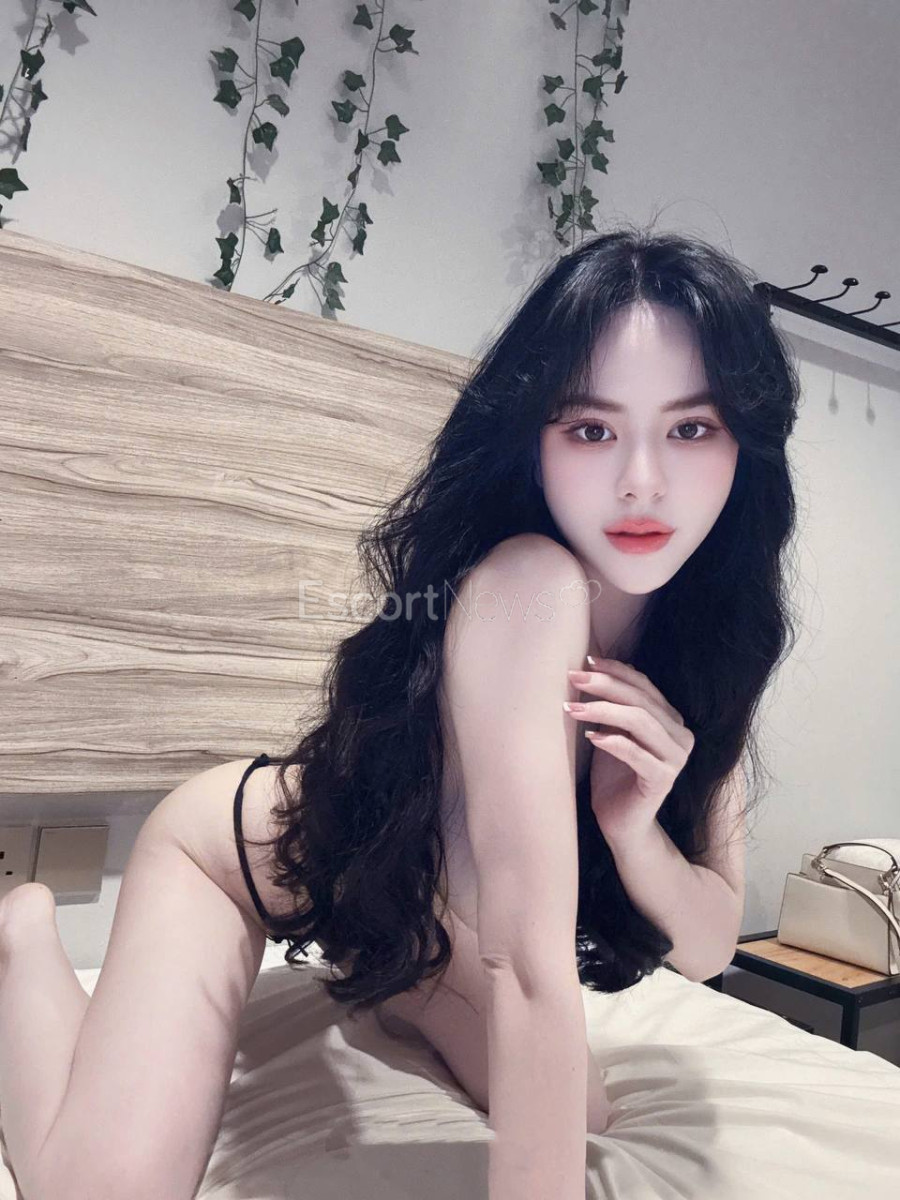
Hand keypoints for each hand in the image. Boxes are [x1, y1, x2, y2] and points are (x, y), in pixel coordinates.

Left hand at [564, 657, 693, 843]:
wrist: (621, 822)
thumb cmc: (613, 776)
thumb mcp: (612, 732)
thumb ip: (613, 706)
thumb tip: (593, 670)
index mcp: (671, 719)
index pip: (645, 685)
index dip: (617, 670)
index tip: (587, 662)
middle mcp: (681, 735)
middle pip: (641, 700)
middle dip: (605, 685)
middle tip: (574, 678)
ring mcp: (676, 758)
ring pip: (640, 721)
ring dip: (602, 710)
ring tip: (572, 709)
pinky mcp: (663, 779)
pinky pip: (636, 753)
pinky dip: (611, 741)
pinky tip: (590, 736)